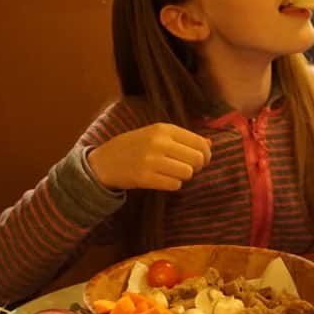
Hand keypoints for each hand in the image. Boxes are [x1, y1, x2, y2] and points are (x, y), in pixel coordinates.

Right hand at [87, 123, 211, 191]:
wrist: (103, 162)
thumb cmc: (133, 147)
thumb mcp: (155, 135)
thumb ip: (182, 138)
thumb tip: (210, 144)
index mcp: (163, 128)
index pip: (199, 142)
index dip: (205, 154)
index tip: (200, 160)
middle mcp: (159, 142)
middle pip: (196, 159)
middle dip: (197, 167)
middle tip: (188, 169)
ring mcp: (151, 160)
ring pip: (187, 173)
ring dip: (183, 176)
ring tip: (172, 173)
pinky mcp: (145, 178)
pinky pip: (174, 185)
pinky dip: (173, 184)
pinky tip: (163, 180)